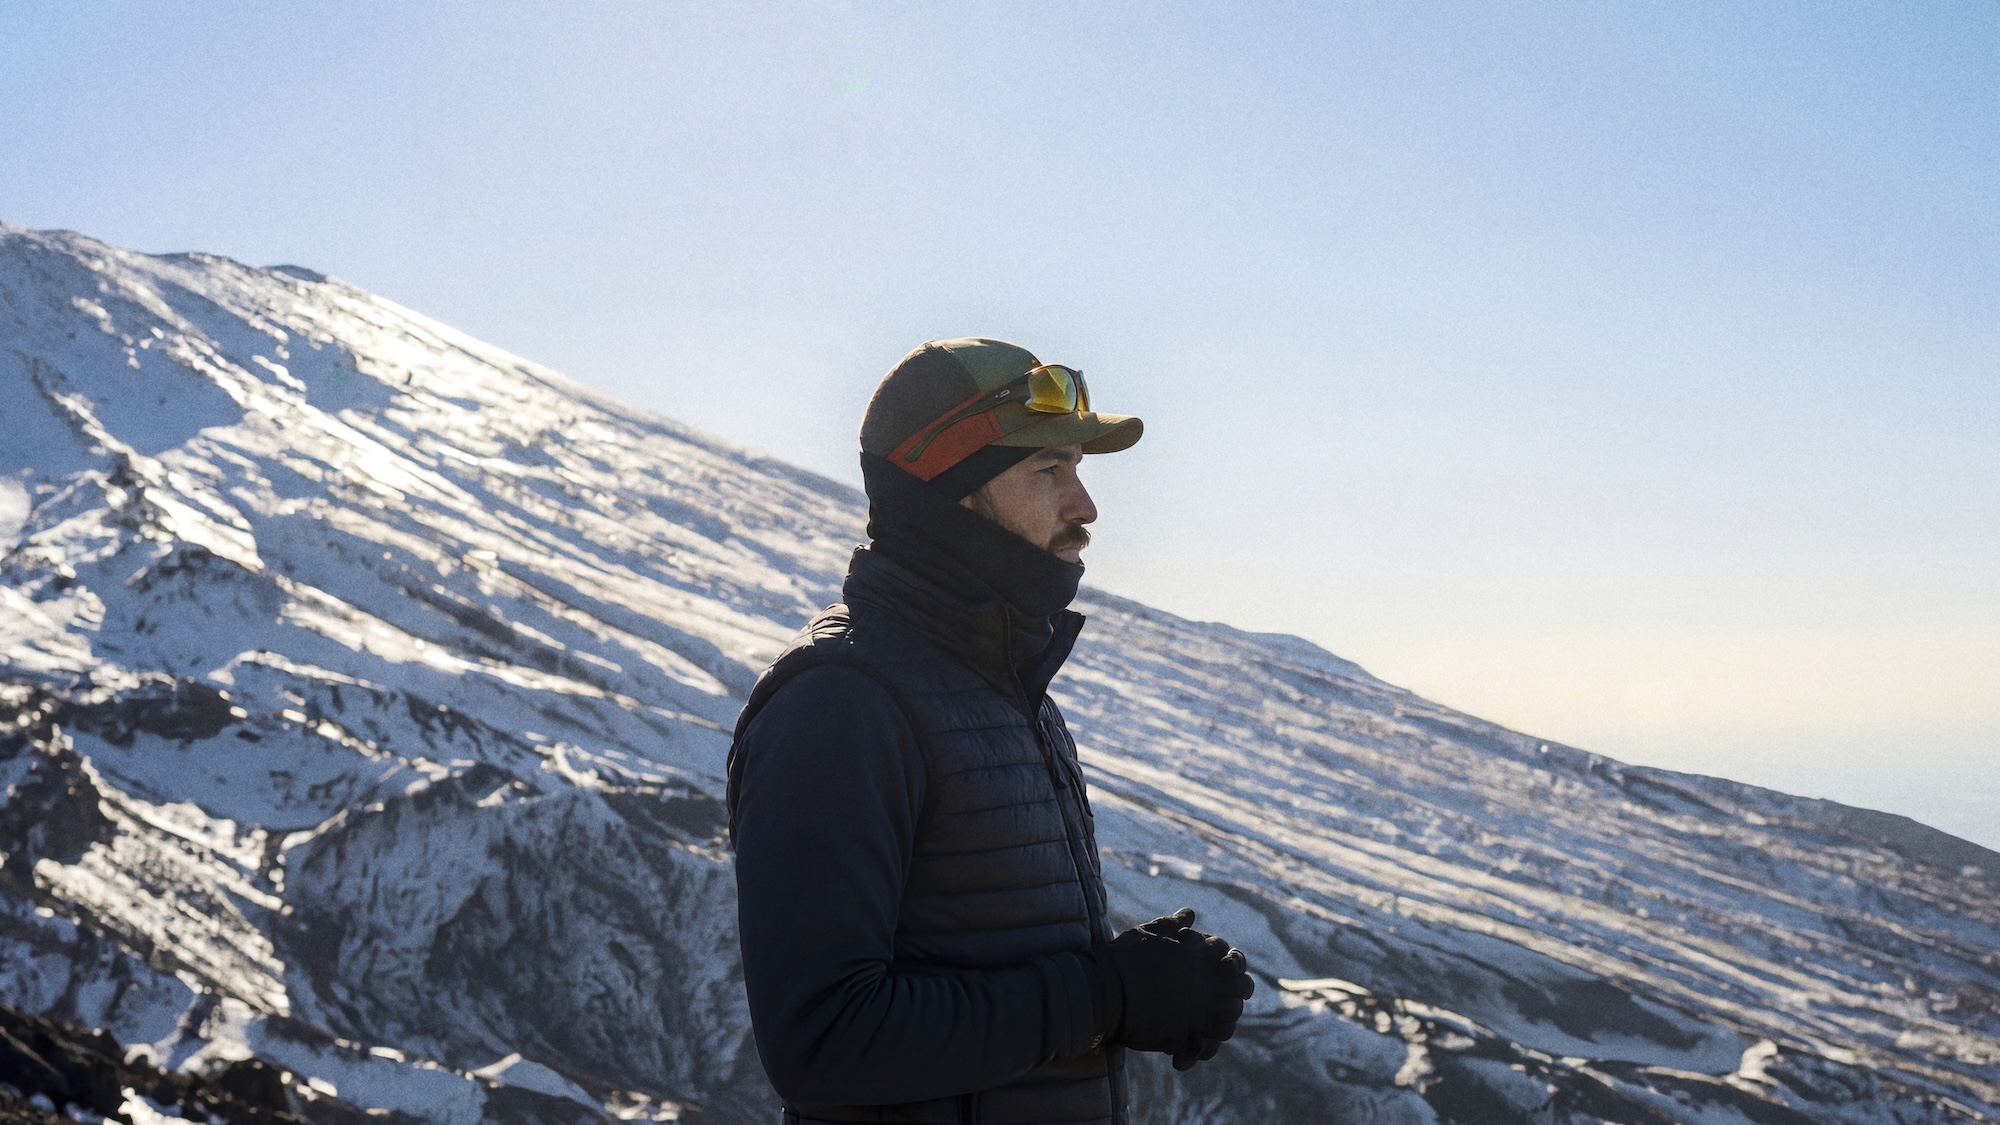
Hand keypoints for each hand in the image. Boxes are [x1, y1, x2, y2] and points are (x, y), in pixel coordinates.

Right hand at [1089, 908, 1254, 1064]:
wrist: (1104, 991)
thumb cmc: (1125, 958)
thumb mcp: (1150, 931)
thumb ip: (1175, 923)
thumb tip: (1189, 912)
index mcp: (1203, 954)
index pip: (1233, 958)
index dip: (1229, 965)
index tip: (1218, 970)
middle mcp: (1211, 982)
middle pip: (1244, 988)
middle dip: (1235, 991)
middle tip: (1217, 996)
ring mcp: (1204, 1011)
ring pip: (1232, 1018)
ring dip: (1222, 1019)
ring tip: (1203, 1021)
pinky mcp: (1191, 1036)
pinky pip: (1211, 1045)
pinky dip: (1205, 1046)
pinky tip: (1191, 1043)